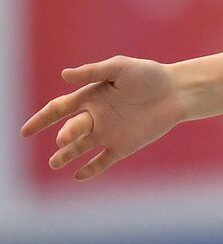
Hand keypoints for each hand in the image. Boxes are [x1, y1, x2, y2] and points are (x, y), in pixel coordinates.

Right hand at [19, 55, 184, 181]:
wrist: (177, 91)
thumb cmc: (149, 75)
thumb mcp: (119, 68)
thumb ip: (93, 72)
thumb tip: (64, 75)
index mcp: (90, 98)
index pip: (58, 110)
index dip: (41, 120)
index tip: (25, 132)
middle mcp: (95, 117)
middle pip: (72, 129)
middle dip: (66, 135)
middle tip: (64, 140)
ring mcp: (109, 133)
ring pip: (81, 148)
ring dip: (67, 156)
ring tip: (56, 163)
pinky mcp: (124, 146)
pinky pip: (103, 161)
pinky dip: (90, 169)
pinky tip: (78, 176)